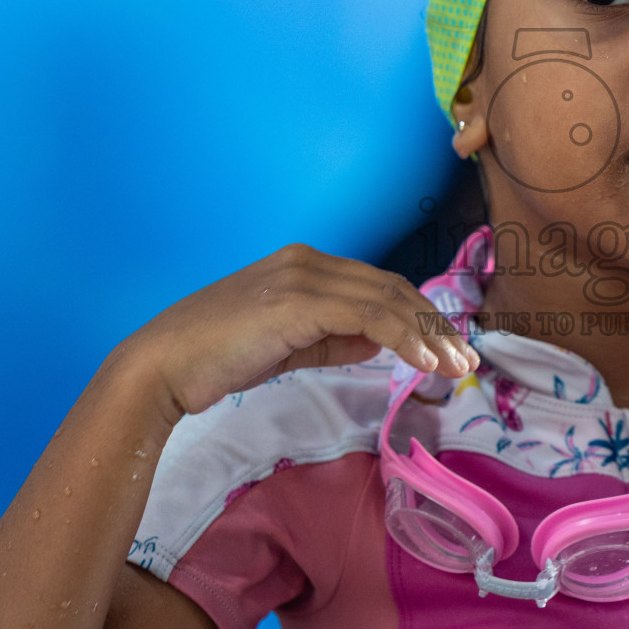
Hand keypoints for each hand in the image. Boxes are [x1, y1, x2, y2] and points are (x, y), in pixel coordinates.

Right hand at [119, 243, 476, 418]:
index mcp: (303, 266)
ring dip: (428, 334)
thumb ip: (332, 340)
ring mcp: (302, 278)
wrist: (162, 366)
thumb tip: (376, 343)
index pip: (378, 286)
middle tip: (466, 359)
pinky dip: (404, 338)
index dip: (418, 315)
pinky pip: (368, 318)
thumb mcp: (286, 345)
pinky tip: (424, 362)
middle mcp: (307, 262)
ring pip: (387, 300)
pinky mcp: (298, 302)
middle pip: (391, 288)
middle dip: (434, 324)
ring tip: (456, 366)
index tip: (448, 347)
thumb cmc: (215, 358)